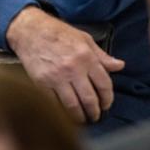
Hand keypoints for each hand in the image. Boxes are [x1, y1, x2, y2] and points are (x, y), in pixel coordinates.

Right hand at [6, 7, 123, 123]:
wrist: (30, 30)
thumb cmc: (57, 33)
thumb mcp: (84, 39)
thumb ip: (102, 56)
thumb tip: (119, 66)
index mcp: (86, 57)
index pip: (104, 84)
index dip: (108, 98)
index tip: (106, 104)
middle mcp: (73, 68)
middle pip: (89, 99)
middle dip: (95, 112)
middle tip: (96, 115)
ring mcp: (56, 77)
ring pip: (73, 106)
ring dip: (80, 116)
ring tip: (83, 118)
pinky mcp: (42, 83)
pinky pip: (55, 103)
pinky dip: (62, 112)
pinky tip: (66, 113)